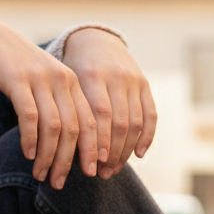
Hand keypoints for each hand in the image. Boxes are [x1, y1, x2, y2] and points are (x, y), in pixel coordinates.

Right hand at [0, 8, 96, 188]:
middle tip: (59, 183)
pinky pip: (29, 116)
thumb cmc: (15, 69)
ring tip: (40, 176)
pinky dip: (31, 139)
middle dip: (68, 161)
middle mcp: (61, 79)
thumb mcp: (43, 85)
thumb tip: (68, 148)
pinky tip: (28, 155)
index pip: (90, 122)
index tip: (91, 173)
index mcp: (72, 82)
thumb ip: (58, 108)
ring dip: (48, 156)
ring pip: (53, 127)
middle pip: (74, 129)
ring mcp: (40, 78)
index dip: (92, 150)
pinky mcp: (17, 79)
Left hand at [62, 28, 156, 178]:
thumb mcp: (66, 84)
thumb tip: (63, 154)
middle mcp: (116, 76)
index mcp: (92, 75)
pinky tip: (138, 154)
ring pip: (135, 122)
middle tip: (102, 174)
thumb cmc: (71, 70)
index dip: (98, 143)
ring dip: (126, 150)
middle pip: (119, 123)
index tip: (92, 166)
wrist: (95, 39)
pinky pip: (151, 115)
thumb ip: (69, 111)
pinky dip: (147, 137)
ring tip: (115, 169)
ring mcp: (133, 80)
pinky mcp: (145, 84)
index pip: (99, 117)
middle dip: (112, 153)